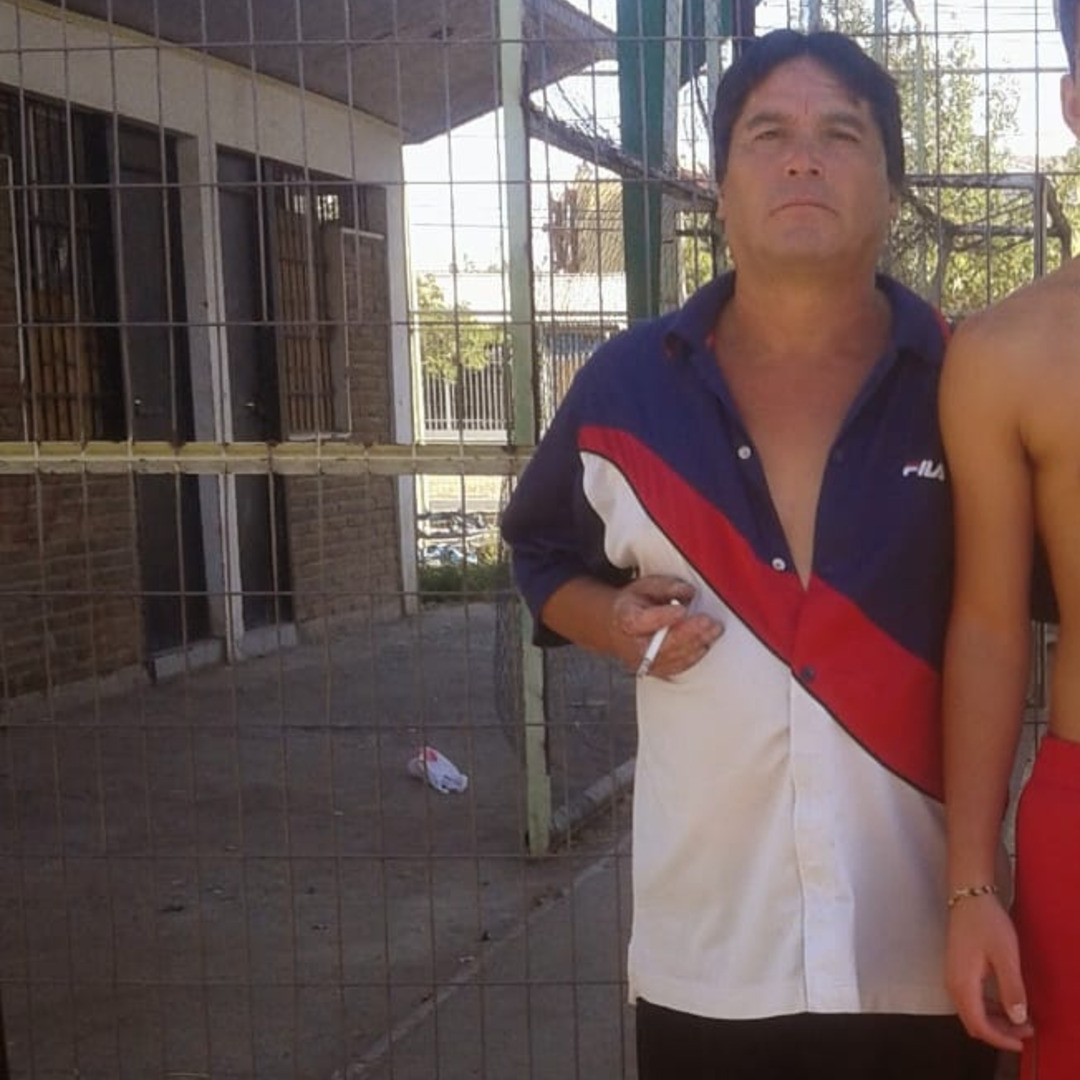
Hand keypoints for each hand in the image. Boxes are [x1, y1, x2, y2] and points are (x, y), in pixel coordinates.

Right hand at [610, 575, 723, 678]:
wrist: (619, 627)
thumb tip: (687, 592)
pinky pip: (677, 667)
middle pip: (662, 644)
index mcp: (626, 619)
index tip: (682, 609)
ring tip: (713, 631)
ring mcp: (644, 662)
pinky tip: (704, 644)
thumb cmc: (634, 606)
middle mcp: (633, 645)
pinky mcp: (656, 671)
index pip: (642, 621)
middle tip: (708, 622)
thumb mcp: (645, 586)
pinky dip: (693, 656)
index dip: (663, 617)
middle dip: (689, 633)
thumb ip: (667, 587)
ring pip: (673, 657)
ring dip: (696, 644)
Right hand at [945, 894, 1032, 1051]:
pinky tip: (1005, 1004)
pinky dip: (989, 1009)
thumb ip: (1012, 989)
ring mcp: (953, 977)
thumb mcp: (1006, 956)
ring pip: (971, 1013)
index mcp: (962, 984)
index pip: (979, 1025)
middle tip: (1026, 1031)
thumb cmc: (986, 924)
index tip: (1021, 1041)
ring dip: (995, 1022)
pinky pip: (971, 1000)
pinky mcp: (957, 971)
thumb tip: (1018, 1018)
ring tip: (1020, 1019)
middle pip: (973, 1022)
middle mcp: (953, 984)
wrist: (969, 897)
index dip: (1000, 1039)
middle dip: (999, 1033)